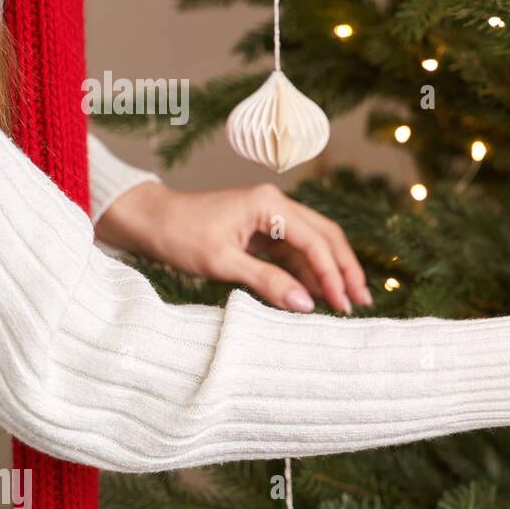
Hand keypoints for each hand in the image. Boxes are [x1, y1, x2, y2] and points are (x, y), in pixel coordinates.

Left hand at [95, 182, 372, 312]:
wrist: (148, 220)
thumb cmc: (178, 235)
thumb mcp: (222, 262)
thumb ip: (267, 282)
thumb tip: (306, 304)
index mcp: (269, 204)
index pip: (314, 240)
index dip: (332, 273)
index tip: (343, 303)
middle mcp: (277, 205)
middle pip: (325, 237)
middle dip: (344, 269)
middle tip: (361, 302)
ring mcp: (271, 217)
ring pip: (313, 245)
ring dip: (329, 272)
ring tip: (346, 302)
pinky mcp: (262, 231)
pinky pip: (294, 253)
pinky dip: (307, 273)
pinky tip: (317, 295)